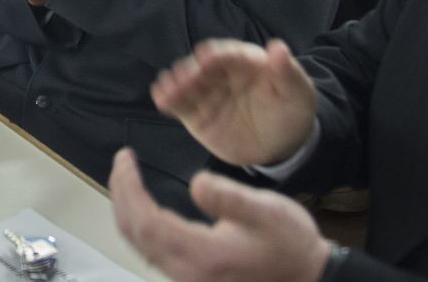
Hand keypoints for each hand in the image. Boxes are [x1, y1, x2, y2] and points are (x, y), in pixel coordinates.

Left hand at [110, 148, 330, 281]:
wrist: (306, 277)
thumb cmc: (289, 243)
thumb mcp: (268, 212)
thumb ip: (231, 198)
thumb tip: (196, 183)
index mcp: (203, 255)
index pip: (148, 223)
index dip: (129, 190)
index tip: (126, 159)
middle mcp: (188, 272)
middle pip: (135, 235)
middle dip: (121, 195)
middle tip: (121, 162)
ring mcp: (188, 277)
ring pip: (140, 245)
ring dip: (127, 209)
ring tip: (126, 177)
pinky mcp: (192, 275)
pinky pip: (152, 250)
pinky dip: (140, 223)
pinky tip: (144, 204)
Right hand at [151, 38, 316, 165]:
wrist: (282, 144)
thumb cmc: (290, 110)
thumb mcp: (296, 92)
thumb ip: (286, 72)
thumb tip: (278, 47)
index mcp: (247, 61)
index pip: (229, 54)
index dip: (217, 54)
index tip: (206, 57)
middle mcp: (222, 73)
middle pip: (201, 66)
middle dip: (190, 70)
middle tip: (182, 77)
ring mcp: (207, 93)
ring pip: (186, 84)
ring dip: (175, 83)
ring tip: (168, 90)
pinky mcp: (196, 114)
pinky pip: (180, 105)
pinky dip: (168, 100)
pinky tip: (161, 98)